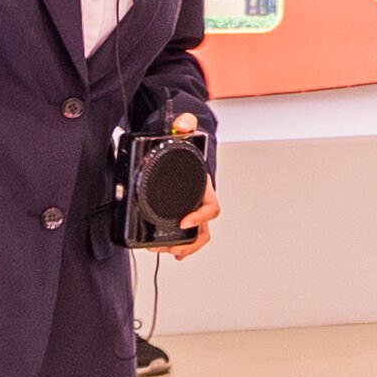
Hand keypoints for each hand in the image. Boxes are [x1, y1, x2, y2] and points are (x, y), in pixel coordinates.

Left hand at [159, 117, 219, 256]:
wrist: (181, 153)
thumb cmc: (186, 148)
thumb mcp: (184, 133)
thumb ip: (184, 125)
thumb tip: (184, 123)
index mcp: (204, 187)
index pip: (211, 207)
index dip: (201, 216)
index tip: (186, 220)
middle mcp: (200, 202)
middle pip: (205, 229)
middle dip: (192, 241)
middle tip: (176, 248)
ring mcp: (191, 209)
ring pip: (195, 235)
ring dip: (184, 247)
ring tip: (168, 252)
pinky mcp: (179, 213)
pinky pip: (183, 233)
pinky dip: (176, 244)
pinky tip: (165, 249)